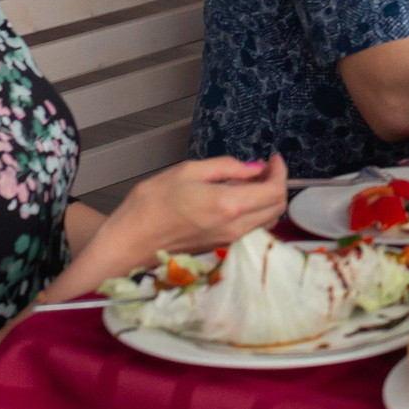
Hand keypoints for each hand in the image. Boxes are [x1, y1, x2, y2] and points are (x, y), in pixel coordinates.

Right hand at [107, 155, 290, 266]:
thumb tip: (253, 168)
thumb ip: (226, 167)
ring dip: (266, 201)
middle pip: (277, 208)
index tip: (273, 160)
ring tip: (247, 183)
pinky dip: (254, 214)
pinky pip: (251, 230)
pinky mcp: (221, 248)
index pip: (275, 191)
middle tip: (261, 170)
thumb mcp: (187, 171)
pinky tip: (235, 200)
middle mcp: (235, 227)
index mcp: (229, 205)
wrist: (128, 242)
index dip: (280, 172)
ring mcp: (229, 241)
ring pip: (267, 221)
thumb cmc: (150, 205)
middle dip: (276, 185)